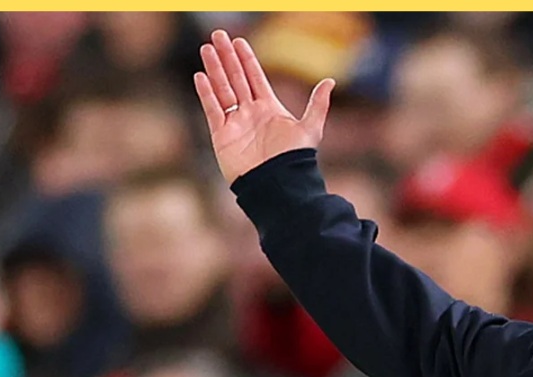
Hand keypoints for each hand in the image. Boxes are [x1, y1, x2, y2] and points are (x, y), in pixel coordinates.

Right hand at [194, 29, 334, 183]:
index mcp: (270, 109)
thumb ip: (317, 104)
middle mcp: (251, 113)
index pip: (255, 77)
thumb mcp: (310, 128)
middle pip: (236, 78)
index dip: (247, 59)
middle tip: (218, 34)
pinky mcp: (222, 136)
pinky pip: (213, 110)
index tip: (239, 41)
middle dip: (228, 57)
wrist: (278, 185)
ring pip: (223, 90)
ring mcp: (236, 123)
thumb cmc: (295, 159)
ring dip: (215, 69)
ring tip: (207, 49)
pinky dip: (207, 94)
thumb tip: (330, 81)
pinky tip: (201, 76)